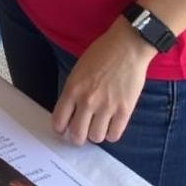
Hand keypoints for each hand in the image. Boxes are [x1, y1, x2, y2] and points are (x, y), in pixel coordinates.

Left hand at [51, 21, 154, 144]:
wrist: (126, 48)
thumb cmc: (101, 54)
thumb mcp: (78, 70)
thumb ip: (74, 90)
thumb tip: (71, 111)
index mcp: (73, 88)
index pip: (59, 119)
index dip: (59, 128)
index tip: (62, 130)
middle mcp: (87, 100)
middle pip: (77, 134)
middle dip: (76, 137)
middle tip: (79, 134)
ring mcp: (107, 107)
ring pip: (96, 137)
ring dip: (95, 135)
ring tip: (96, 127)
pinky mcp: (125, 111)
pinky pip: (114, 135)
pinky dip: (110, 134)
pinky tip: (109, 126)